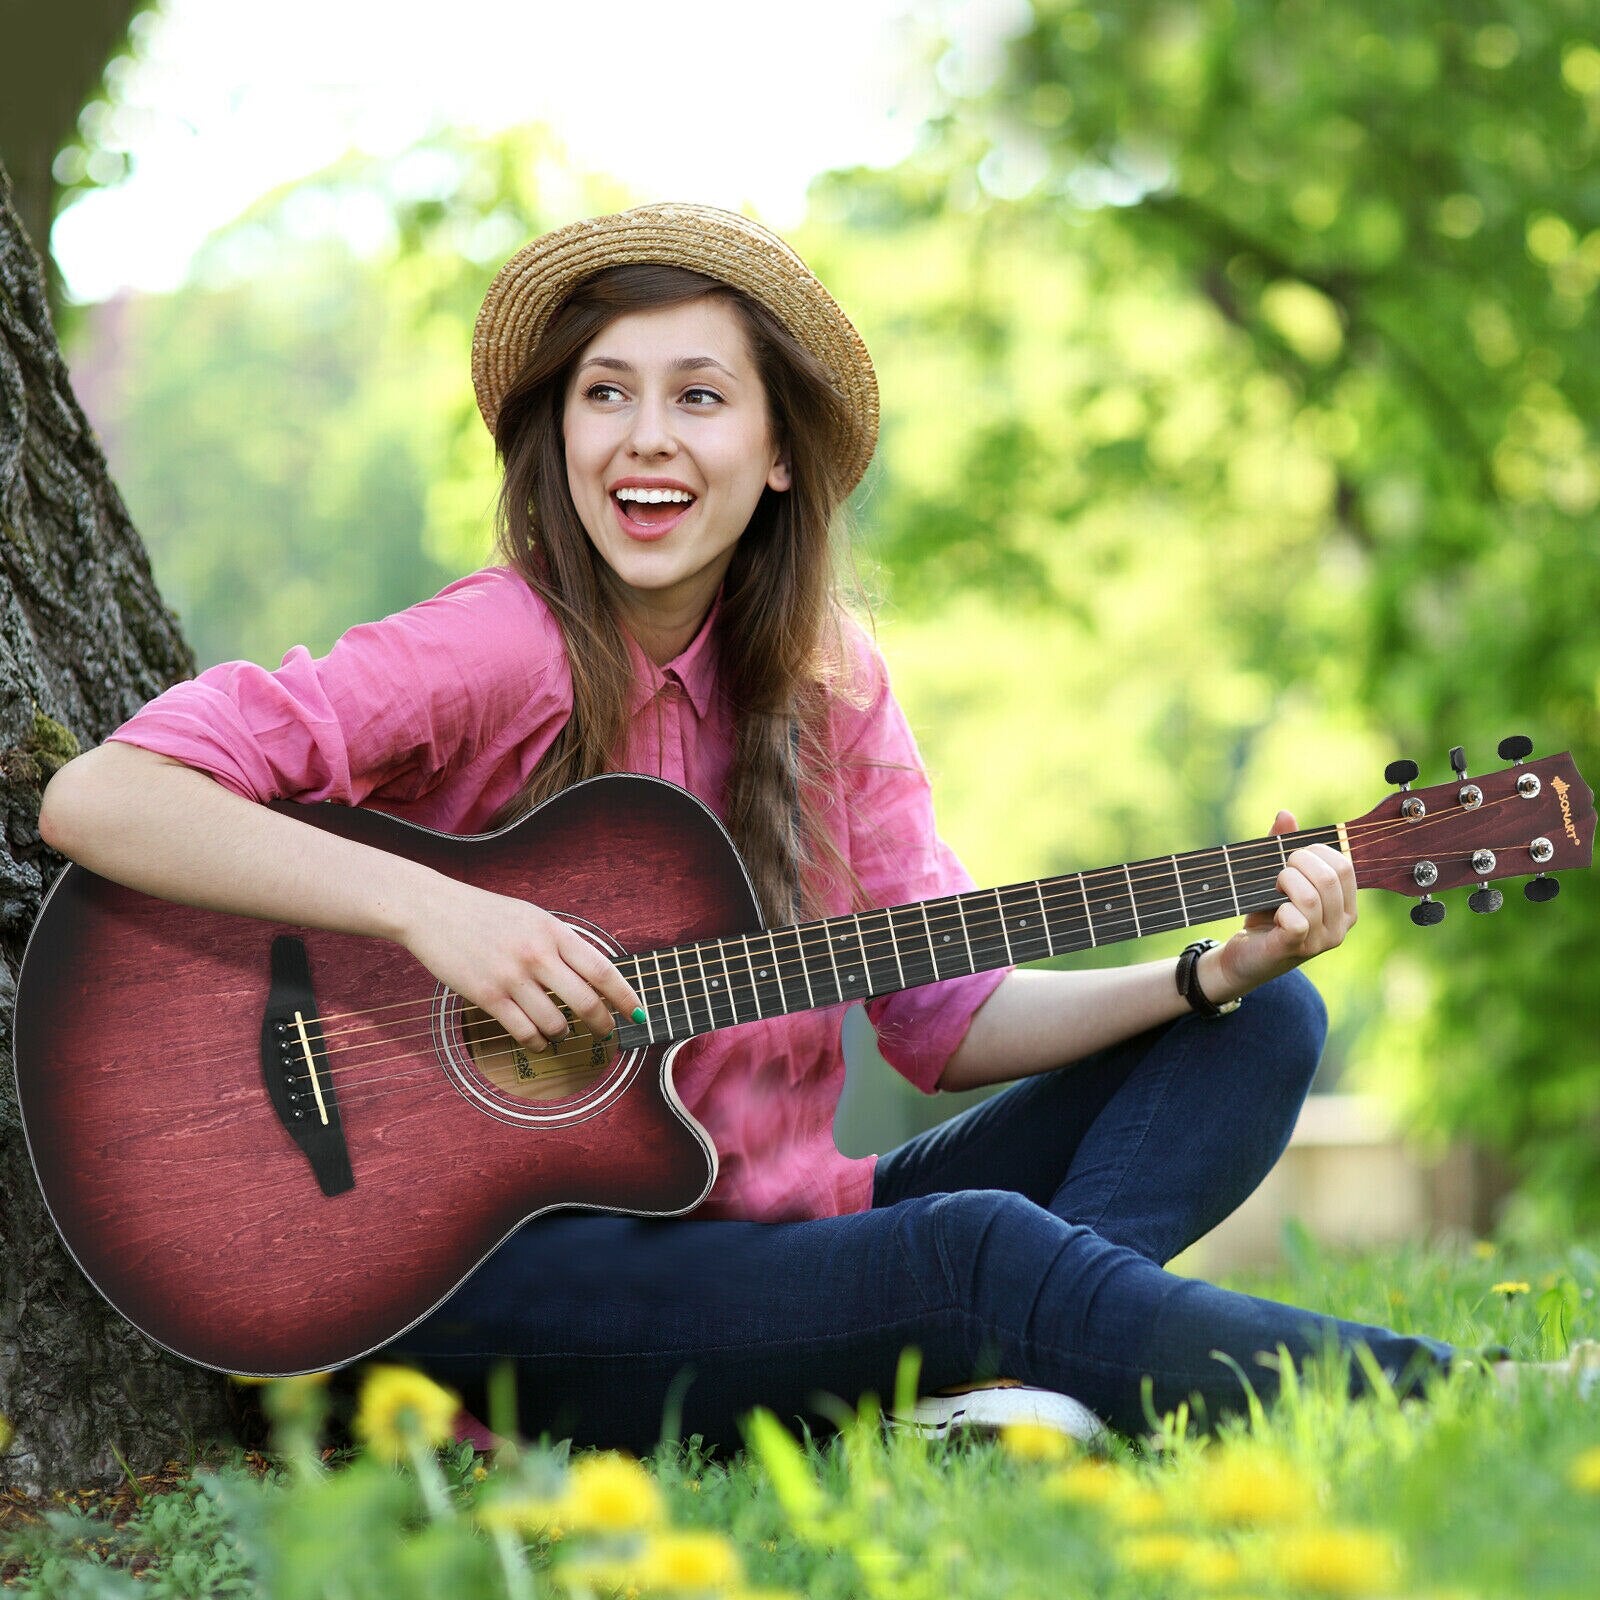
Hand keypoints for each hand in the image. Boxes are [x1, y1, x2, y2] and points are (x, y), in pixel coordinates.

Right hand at [401, 875, 641, 1051]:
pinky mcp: (486, 996)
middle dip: (602, 1024)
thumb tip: (593, 977)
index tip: (638, 1014)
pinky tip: (539, 1040)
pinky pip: (524, 1032)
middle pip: (585, 1002)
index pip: (602, 970)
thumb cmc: (485, 914)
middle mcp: (537, 954)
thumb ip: (561, 943)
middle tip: (606, 1033)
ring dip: (563, 1033)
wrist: (433, 909)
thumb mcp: (532, 917)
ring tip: (561, 1032)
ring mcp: (511, 977)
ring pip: (555, 1023)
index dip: (625, 997)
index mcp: (553, 931)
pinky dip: (537, 1042)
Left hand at [1201, 810, 1356, 1003]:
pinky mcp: (1296, 949)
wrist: (1243, 956)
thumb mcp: (1278, 880)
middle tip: (1279, 873)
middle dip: (1298, 863)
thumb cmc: (1266, 916)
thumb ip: (1283, 847)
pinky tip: (1272, 914)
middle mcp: (1340, 926)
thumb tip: (1286, 814)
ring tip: (1273, 890)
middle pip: (1330, 877)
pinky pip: (1296, 920)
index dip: (1315, 852)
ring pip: (1312, 897)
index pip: (1344, 866)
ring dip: (1285, 883)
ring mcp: (1321, 941)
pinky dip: (1280, 909)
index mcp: (1345, 906)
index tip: (1292, 858)